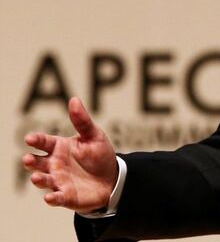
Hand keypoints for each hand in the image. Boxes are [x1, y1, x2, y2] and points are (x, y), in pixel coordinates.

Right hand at [22, 97, 117, 212]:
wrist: (113, 178)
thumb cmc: (99, 155)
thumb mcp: (93, 136)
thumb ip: (82, 121)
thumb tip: (74, 99)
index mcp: (58, 147)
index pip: (43, 142)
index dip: (36, 140)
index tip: (30, 138)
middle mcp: (54, 164)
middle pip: (37, 162)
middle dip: (31, 161)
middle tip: (28, 159)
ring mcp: (58, 181)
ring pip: (43, 180)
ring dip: (38, 180)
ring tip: (37, 177)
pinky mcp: (65, 196)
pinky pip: (56, 198)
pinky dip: (52, 198)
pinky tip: (50, 198)